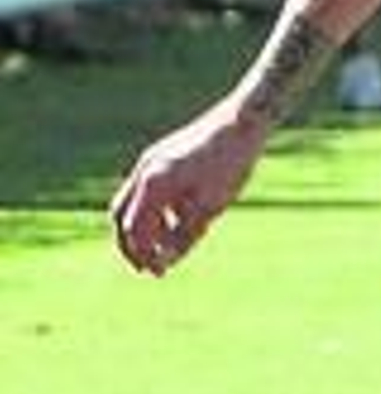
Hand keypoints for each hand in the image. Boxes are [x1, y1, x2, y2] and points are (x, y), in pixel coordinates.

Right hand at [109, 100, 270, 275]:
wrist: (244, 120)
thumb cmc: (230, 163)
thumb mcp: (210, 206)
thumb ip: (186, 236)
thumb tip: (167, 262)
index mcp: (153, 183)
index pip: (134, 230)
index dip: (144, 255)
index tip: (159, 273)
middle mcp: (145, 170)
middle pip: (122, 217)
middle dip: (134, 244)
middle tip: (150, 266)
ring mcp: (152, 159)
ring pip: (135, 202)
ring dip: (148, 227)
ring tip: (171, 245)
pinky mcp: (164, 154)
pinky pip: (149, 189)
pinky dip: (157, 208)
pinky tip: (180, 219)